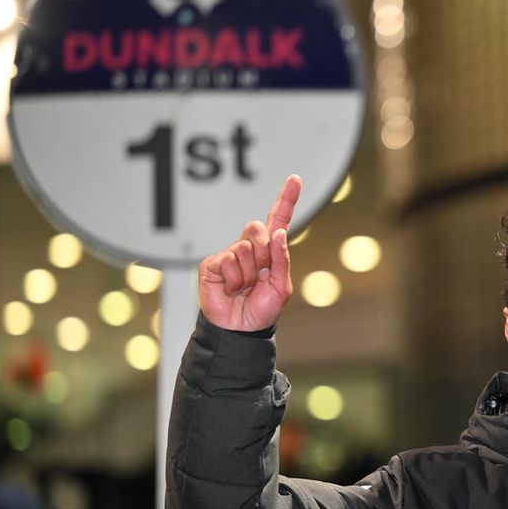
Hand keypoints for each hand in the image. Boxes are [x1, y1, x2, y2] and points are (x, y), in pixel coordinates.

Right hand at [198, 175, 300, 331]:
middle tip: (258, 277)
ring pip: (244, 247)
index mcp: (269, 252)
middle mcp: (248, 249)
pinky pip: (228, 260)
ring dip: (249, 272)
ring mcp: (229, 255)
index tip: (295, 179)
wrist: (240, 329)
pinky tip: (232, 289)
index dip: (286, 199)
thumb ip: (281, 259)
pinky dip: (235, 279)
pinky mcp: (213, 264)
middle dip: (263, 254)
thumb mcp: (281, 287)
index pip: (278, 220)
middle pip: (258, 229)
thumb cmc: (261, 310)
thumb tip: (278, 232)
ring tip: (245, 288)